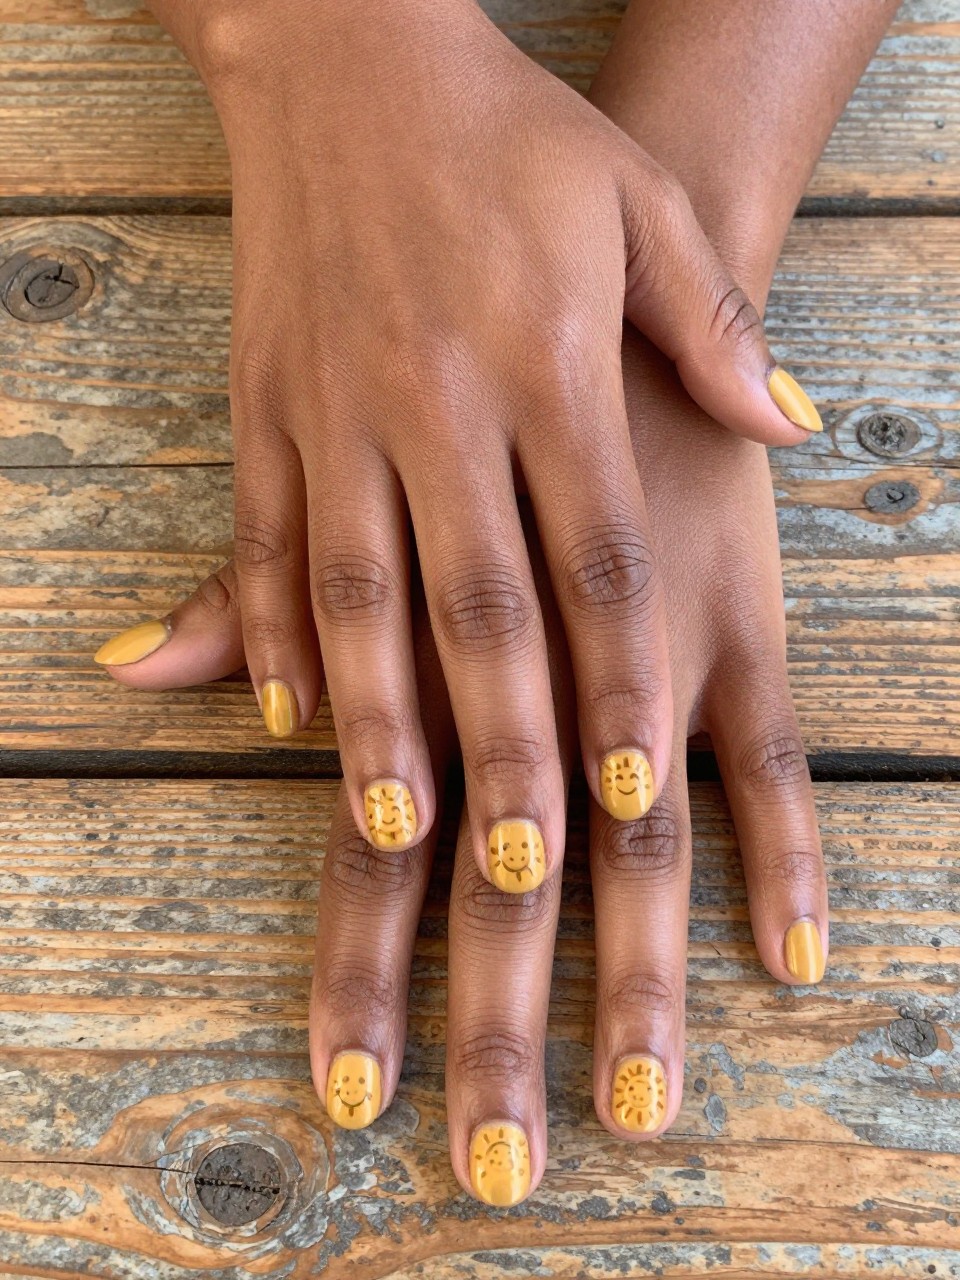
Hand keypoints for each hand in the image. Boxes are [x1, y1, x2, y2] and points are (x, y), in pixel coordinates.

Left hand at [107, 326, 827, 1203]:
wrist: (583, 253)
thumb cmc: (447, 377)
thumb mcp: (324, 462)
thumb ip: (248, 586)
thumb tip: (131, 671)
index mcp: (422, 646)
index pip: (379, 846)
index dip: (363, 973)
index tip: (350, 1097)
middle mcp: (528, 668)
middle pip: (506, 881)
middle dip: (496, 1026)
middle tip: (494, 1170)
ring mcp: (644, 642)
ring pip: (639, 842)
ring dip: (639, 983)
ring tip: (635, 1110)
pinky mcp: (736, 603)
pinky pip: (770, 751)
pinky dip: (788, 857)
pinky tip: (795, 962)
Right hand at [108, 0, 821, 892]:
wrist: (349, 56)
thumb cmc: (512, 139)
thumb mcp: (638, 203)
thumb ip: (712, 321)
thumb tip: (787, 425)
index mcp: (546, 359)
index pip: (594, 557)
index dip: (618, 679)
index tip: (636, 790)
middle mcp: (439, 398)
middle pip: (477, 603)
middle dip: (503, 742)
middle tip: (521, 864)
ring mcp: (337, 407)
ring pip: (356, 592)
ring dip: (375, 718)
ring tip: (395, 824)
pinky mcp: (265, 405)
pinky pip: (265, 536)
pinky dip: (271, 631)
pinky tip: (283, 715)